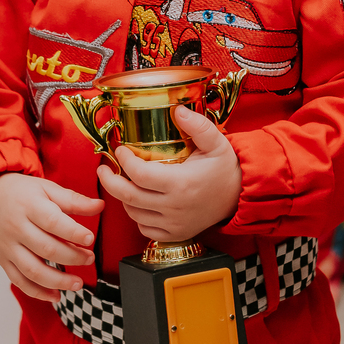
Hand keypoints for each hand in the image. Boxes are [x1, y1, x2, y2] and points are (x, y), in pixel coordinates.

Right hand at [0, 174, 102, 305]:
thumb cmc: (23, 194)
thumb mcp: (47, 189)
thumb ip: (73, 200)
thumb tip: (100, 206)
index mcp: (29, 206)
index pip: (52, 222)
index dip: (73, 232)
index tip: (90, 239)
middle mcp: (16, 227)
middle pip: (45, 248)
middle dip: (71, 257)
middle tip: (89, 259)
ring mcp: (8, 246)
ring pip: (32, 270)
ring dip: (58, 281)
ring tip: (78, 283)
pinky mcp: (3, 261)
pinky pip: (20, 281)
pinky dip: (38, 292)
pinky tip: (56, 296)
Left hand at [97, 106, 241, 243]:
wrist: (240, 196)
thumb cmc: (226, 168)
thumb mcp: (216, 142)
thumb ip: (197, 125)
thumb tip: (177, 109)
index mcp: (181, 183)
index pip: (139, 174)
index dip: (124, 161)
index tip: (120, 150)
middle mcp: (174, 207)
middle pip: (128, 197)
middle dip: (109, 182)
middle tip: (103, 169)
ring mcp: (174, 223)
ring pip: (134, 213)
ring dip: (122, 198)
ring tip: (121, 182)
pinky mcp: (176, 234)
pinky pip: (145, 228)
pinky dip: (136, 216)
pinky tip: (137, 202)